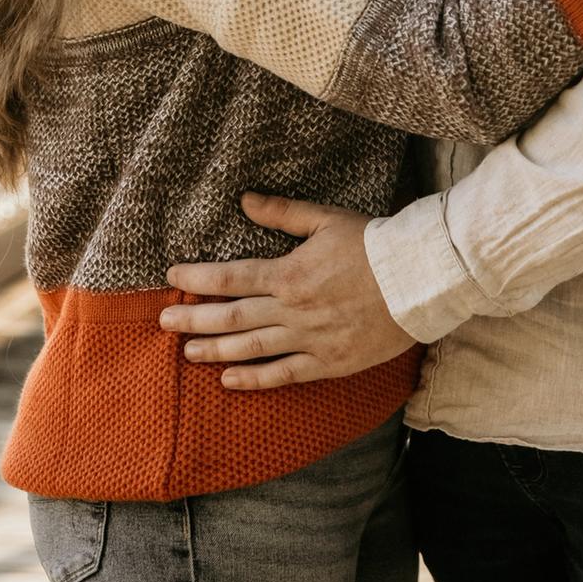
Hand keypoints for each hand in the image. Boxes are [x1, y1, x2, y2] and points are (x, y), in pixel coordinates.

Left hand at [162, 194, 415, 388]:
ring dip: (215, 351)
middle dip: (193, 320)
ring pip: (252, 348)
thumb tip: (245, 201)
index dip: (197, 280)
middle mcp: (293, 310)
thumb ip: (283, 214)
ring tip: (188, 353)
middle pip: (232, 317)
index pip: (230, 278)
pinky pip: (284, 374)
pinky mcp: (329, 362)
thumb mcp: (326, 219)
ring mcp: (310, 339)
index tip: (172, 278)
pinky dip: (255, 379)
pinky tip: (230, 381)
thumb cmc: (374, 245)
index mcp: (289, 273)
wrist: (419, 280)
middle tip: (163, 323)